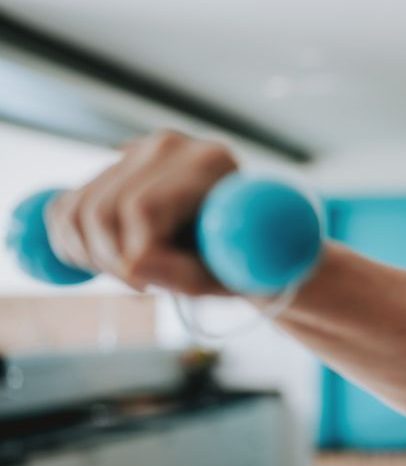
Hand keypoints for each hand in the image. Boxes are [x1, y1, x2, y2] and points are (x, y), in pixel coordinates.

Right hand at [45, 130, 236, 294]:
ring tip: (131, 275)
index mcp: (211, 162)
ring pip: (75, 212)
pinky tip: (108, 258)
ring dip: (90, 257)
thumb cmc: (248, 260)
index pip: (143, 209)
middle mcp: (170, 146)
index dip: (134, 258)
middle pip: (102, 211)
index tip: (148, 288)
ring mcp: (137, 151)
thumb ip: (187, 274)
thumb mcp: (230, 275)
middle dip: (112, 263)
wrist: (249, 238)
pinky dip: (72, 245)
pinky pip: (64, 208)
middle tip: (141, 287)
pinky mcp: (112, 167)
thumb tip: (134, 267)